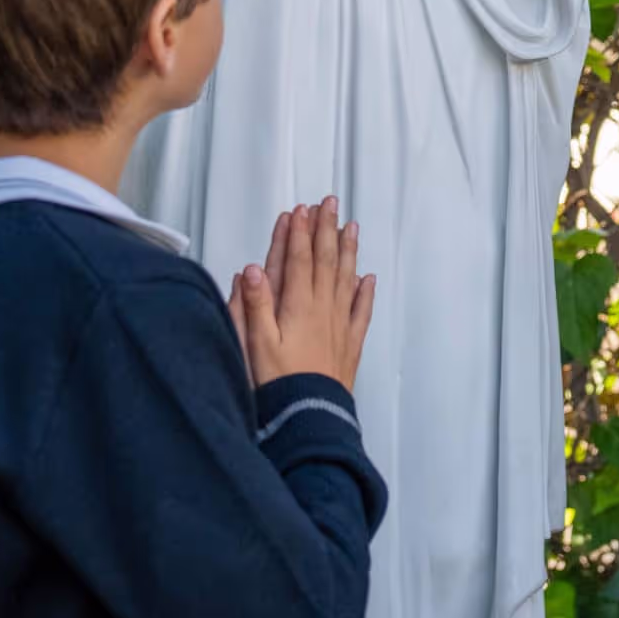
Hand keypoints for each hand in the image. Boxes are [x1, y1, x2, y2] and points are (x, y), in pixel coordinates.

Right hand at [227, 198, 375, 391]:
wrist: (310, 413)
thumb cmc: (279, 382)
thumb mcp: (256, 343)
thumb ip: (253, 305)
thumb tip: (250, 270)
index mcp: (298, 306)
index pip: (298, 260)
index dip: (298, 233)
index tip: (300, 210)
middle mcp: (323, 309)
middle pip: (325, 261)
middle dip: (325, 230)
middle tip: (329, 204)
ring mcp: (340, 324)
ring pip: (346, 278)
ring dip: (347, 251)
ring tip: (351, 227)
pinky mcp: (350, 343)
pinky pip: (362, 311)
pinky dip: (365, 292)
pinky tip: (368, 279)